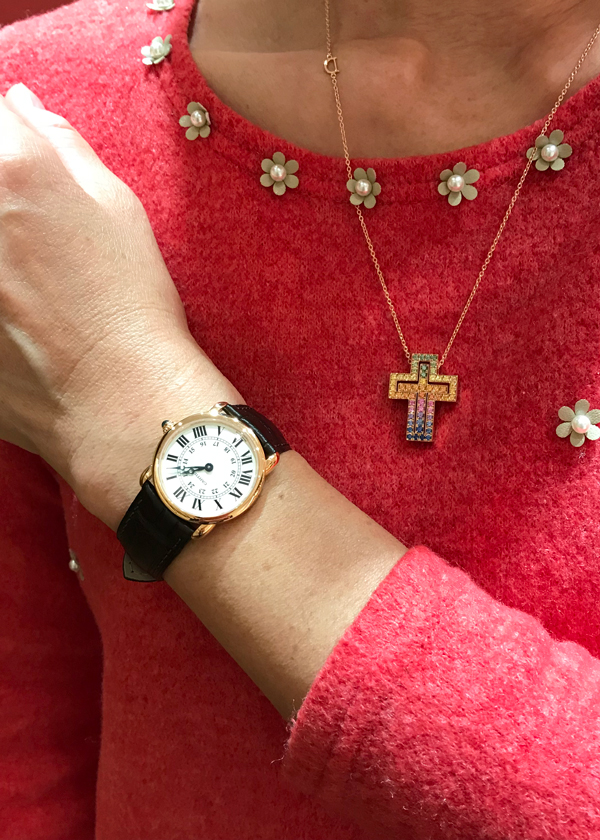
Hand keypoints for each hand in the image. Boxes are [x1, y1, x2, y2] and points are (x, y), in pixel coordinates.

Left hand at [0, 84, 241, 526]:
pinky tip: (14, 310)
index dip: (8, 145)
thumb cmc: (131, 305)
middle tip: (31, 245)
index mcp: (15, 169)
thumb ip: (63, 147)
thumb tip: (24, 107)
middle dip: (4, 203)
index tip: (19, 174)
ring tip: (27, 283)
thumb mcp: (119, 211)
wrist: (117, 401)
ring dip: (3, 254)